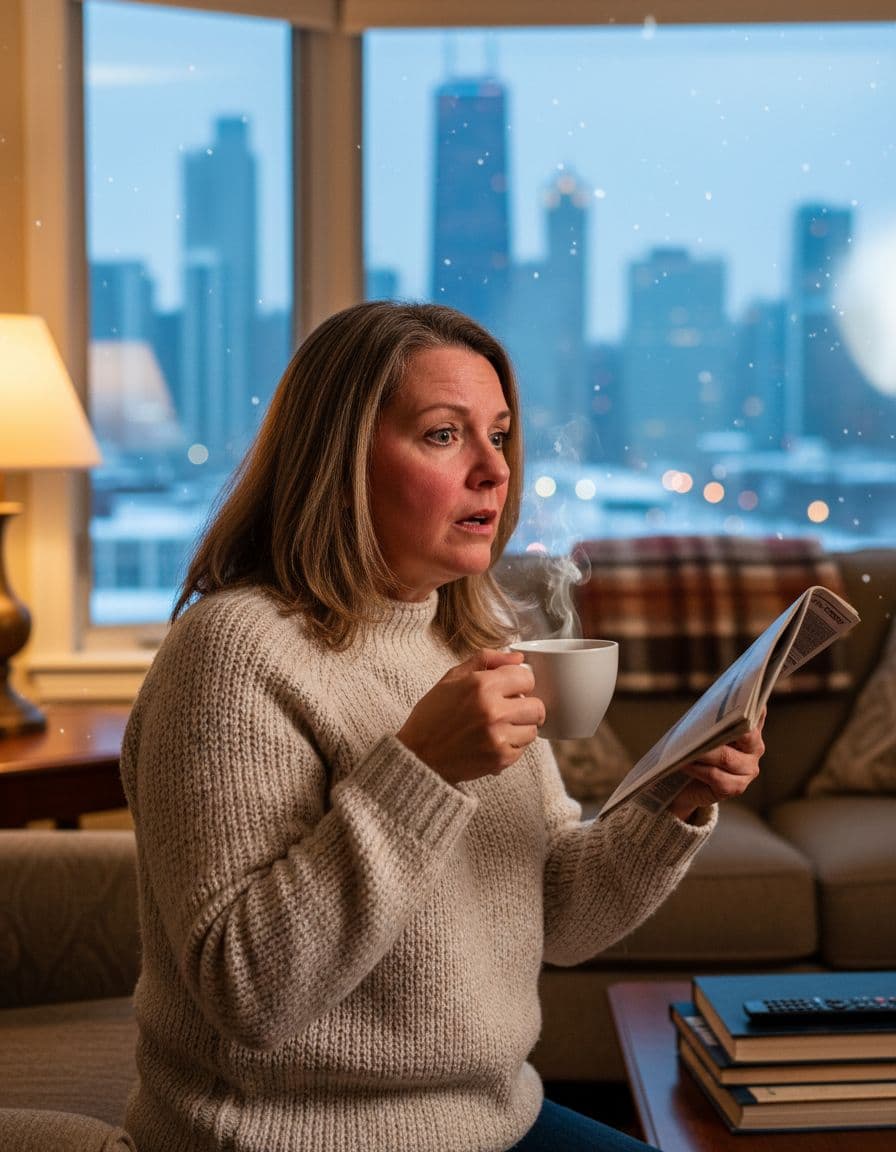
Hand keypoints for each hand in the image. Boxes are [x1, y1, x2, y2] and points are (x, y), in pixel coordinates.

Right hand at [397, 650, 545, 784]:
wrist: (418, 756)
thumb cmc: (432, 715)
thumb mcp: (452, 678)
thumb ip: (486, 660)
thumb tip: (518, 658)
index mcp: (481, 686)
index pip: (527, 677)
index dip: (520, 682)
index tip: (511, 688)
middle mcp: (493, 711)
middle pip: (537, 706)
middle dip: (526, 706)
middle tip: (511, 709)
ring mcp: (498, 737)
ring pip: (533, 729)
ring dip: (520, 727)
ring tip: (500, 727)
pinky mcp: (500, 759)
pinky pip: (522, 749)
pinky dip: (512, 745)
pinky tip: (493, 741)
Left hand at [668, 708, 765, 821]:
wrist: (687, 785)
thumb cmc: (697, 750)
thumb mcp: (704, 731)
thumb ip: (712, 719)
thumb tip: (707, 707)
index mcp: (751, 729)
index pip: (755, 713)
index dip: (751, 705)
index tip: (742, 695)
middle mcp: (755, 748)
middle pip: (745, 735)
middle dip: (723, 728)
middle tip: (705, 724)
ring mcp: (748, 770)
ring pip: (726, 758)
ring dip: (703, 752)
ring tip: (684, 747)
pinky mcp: (736, 787)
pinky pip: (717, 776)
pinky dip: (698, 769)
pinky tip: (684, 764)